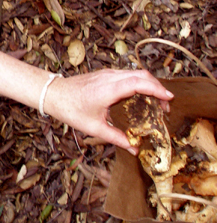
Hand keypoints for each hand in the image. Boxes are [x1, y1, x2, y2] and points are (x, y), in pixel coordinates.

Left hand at [43, 69, 173, 153]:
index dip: (156, 89)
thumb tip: (134, 149)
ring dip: (149, 84)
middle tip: (165, 106)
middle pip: (141, 75)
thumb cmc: (70, 109)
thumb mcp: (94, 128)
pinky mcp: (105, 74)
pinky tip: (141, 97)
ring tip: (156, 103)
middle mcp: (109, 78)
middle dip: (157, 88)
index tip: (169, 99)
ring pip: (135, 73)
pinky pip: (127, 74)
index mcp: (107, 90)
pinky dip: (139, 83)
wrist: (53, 93)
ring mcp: (107, 74)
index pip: (138, 83)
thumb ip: (116, 138)